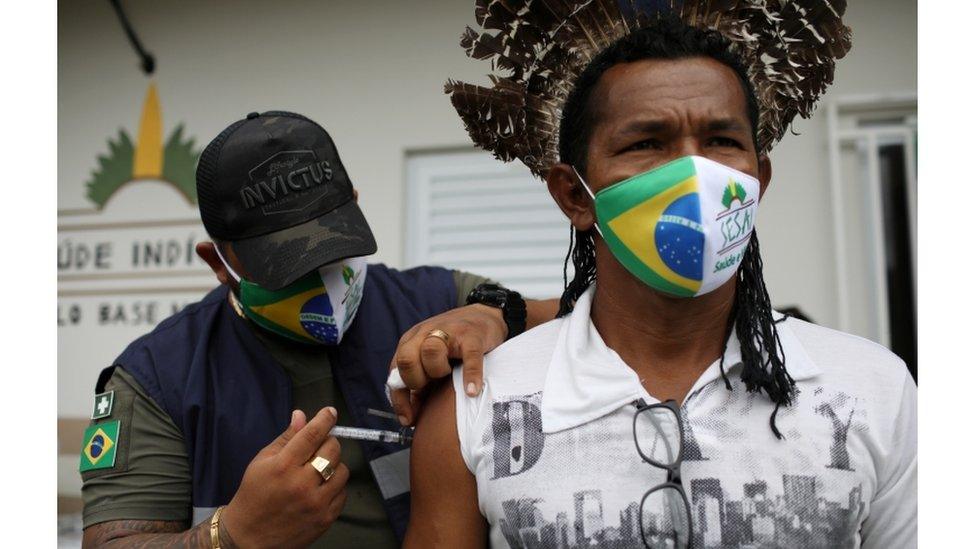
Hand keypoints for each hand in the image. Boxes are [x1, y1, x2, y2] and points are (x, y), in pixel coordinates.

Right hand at [221, 408, 349, 547]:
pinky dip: (335, 486)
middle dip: (328, 443)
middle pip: (332, 450)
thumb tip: (302, 415)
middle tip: (319, 447)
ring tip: (318, 471)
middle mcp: (302, 484)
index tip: (330, 412)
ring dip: (333, 466)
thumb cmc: (254, 493)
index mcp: (283, 466)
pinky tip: (320, 488)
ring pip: (342, 470)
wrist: (249, 536)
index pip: (312, 435)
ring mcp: (316, 503)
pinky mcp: (326, 518)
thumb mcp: (262, 461)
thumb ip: (286, 438)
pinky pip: (343, 492)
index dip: (324, 419)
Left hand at [389, 304, 506, 424]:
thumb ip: (420, 385)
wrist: (485, 316)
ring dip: (438, 372)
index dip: (399, 398)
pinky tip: (471, 391)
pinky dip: (470, 377)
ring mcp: (449, 333)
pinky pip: (469, 358)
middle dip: (416, 380)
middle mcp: (425, 334)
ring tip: (449, 376)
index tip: (408, 419)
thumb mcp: (432, 360)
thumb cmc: (455, 345)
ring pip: (431, 352)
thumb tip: (410, 417)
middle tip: (431, 386)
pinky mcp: (473, 337)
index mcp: (411, 341)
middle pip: (406, 359)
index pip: (395, 371)